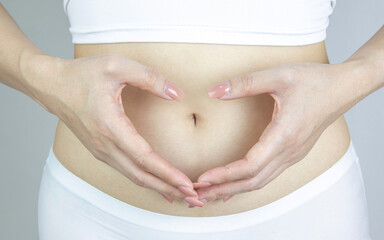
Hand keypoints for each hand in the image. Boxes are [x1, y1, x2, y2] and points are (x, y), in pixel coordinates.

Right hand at [26, 53, 203, 205]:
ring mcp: (100, 151)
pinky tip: (157, 183)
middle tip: (194, 197)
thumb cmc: (81, 75)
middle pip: (141, 176)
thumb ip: (149, 78)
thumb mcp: (116, 65)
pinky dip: (145, 179)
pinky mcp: (100, 150)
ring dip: (158, 187)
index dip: (168, 173)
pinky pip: (126, 170)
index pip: (144, 158)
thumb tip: (177, 93)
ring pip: (133, 176)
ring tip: (181, 193)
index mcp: (110, 126)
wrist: (51, 86)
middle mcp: (104, 145)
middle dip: (169, 188)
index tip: (188, 184)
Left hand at [193, 62, 358, 202]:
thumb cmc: (315, 81)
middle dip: (223, 189)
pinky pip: (268, 175)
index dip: (224, 174)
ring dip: (234, 189)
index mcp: (285, 135)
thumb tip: (213, 91)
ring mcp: (293, 155)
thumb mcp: (279, 75)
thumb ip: (245, 83)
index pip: (250, 166)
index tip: (202, 178)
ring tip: (211, 193)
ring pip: (260, 181)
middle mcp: (289, 151)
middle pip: (252, 181)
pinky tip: (235, 185)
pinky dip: (248, 183)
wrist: (344, 88)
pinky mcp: (293, 153)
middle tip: (198, 194)